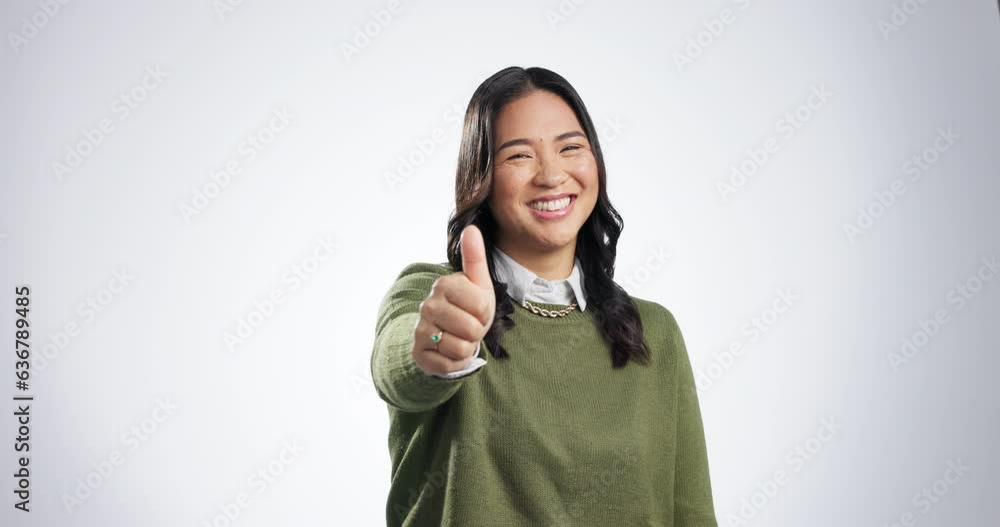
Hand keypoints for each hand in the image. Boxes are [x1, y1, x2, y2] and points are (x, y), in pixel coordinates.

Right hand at [412, 224, 495, 376]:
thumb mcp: (478, 283)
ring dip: (467, 347)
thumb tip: (471, 228)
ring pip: (461, 347)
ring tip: (459, 338)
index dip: (485, 313)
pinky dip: (456, 362)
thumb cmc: (467, 308)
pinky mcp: (419, 352)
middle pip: (472, 328)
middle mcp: (428, 305)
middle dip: (476, 332)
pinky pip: (450, 364)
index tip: (476, 310)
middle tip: (468, 326)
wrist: (445, 336)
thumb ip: (474, 257)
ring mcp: (421, 329)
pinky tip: (450, 352)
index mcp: (444, 284)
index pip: (482, 305)